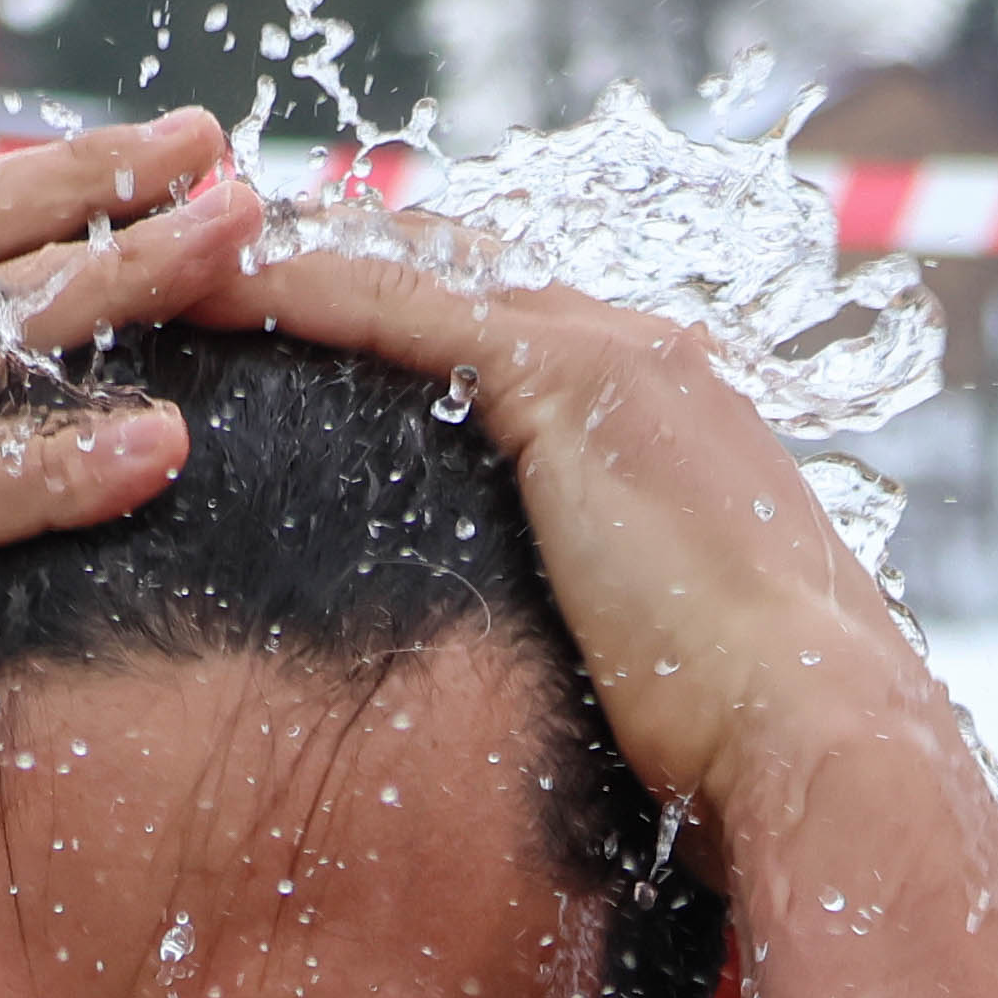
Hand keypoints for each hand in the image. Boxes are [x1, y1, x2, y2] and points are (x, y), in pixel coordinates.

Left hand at [201, 235, 937, 825]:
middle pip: (458, 271)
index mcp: (674, 410)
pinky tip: (218, 294)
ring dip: (297, 261)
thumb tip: (554, 682)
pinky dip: (304, 292)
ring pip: (419, 273)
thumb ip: (600, 619)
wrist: (816, 738)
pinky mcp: (572, 381)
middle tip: (218, 259)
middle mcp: (649, 353)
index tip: (311, 311)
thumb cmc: (748, 738)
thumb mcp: (656, 655)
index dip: (406, 307)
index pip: (511, 324)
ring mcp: (616, 353)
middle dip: (341, 259)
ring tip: (181, 263)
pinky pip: (403, 312)